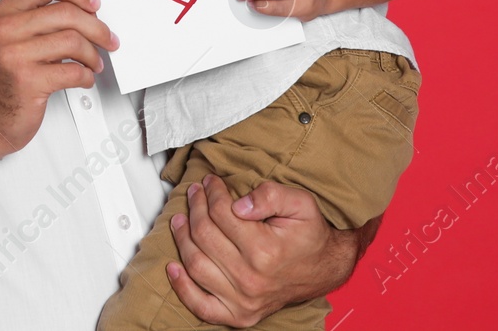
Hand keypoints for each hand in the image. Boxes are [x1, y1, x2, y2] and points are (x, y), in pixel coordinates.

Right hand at [0, 0, 119, 155]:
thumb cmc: (7, 80)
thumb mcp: (15, 39)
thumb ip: (42, 20)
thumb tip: (86, 12)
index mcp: (4, 13)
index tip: (93, 3)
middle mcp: (6, 30)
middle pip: (65, 12)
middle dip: (97, 27)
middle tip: (108, 38)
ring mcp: (14, 55)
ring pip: (73, 41)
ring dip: (93, 54)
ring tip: (94, 62)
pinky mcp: (27, 81)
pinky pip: (73, 71)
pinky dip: (87, 76)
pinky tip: (84, 78)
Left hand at [167, 174, 362, 325]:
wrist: (324, 269)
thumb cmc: (310, 236)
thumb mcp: (301, 203)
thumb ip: (270, 196)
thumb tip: (238, 203)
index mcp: (265, 251)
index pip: (222, 214)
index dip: (212, 193)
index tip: (210, 182)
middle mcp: (251, 279)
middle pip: (205, 236)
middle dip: (195, 208)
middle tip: (194, 194)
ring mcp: (243, 300)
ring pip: (196, 265)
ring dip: (182, 238)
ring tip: (180, 219)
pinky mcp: (239, 315)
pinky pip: (201, 306)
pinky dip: (182, 288)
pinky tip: (173, 267)